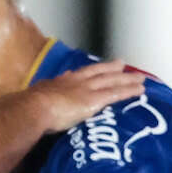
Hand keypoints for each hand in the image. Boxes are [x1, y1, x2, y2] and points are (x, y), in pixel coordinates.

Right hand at [26, 63, 147, 134]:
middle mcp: (77, 82)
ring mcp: (87, 90)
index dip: (92, 70)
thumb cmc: (31, 107)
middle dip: (112, 69)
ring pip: (112, 82)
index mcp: (62, 81)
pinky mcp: (95, 100)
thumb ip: (44, 93)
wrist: (35, 108)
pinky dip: (129, 91)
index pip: (81, 73)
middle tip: (123, 65)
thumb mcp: (37, 95)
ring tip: (140, 77)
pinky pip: (116, 94)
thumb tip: (43, 92)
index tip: (98, 68)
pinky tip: (140, 90)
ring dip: (127, 79)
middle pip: (99, 73)